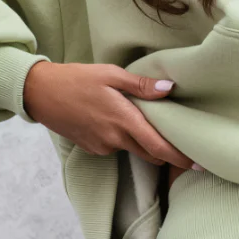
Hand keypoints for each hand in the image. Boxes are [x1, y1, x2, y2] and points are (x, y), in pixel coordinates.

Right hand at [22, 60, 199, 170]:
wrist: (39, 93)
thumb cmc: (76, 79)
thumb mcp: (110, 75)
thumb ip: (141, 85)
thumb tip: (169, 89)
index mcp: (124, 120)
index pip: (159, 146)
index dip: (180, 157)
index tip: (199, 164)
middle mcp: (115, 139)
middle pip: (151, 153)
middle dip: (166, 152)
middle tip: (183, 143)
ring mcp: (103, 147)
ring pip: (134, 150)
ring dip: (144, 143)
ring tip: (147, 125)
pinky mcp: (92, 148)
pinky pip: (116, 148)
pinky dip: (124, 139)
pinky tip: (117, 122)